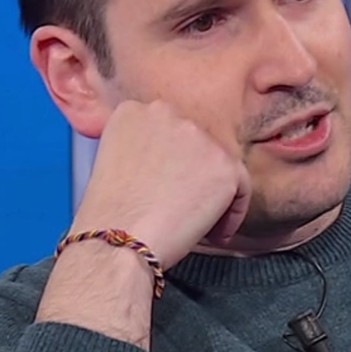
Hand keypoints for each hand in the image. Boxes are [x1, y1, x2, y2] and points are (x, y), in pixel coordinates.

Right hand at [69, 99, 251, 268]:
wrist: (117, 240)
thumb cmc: (109, 216)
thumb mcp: (114, 163)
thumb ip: (143, 150)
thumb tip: (171, 165)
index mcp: (134, 111)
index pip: (167, 132)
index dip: (169, 164)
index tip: (162, 190)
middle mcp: (168, 113)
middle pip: (195, 145)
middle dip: (191, 175)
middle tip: (179, 208)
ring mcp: (198, 136)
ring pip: (218, 165)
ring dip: (210, 193)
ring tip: (194, 224)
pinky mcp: (223, 164)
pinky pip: (241, 188)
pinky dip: (232, 213)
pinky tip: (213, 234)